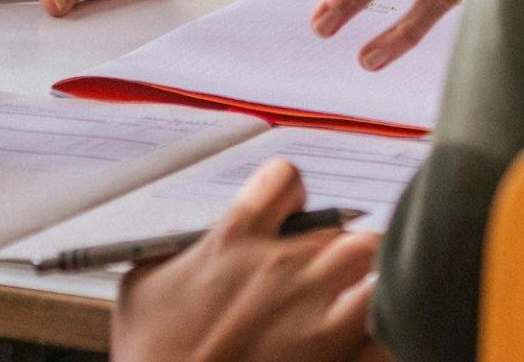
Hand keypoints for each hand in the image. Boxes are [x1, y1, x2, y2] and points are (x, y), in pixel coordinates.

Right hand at [115, 158, 378, 361]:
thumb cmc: (149, 356)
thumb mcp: (141, 289)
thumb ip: (175, 254)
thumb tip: (188, 245)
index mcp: (235, 239)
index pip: (284, 178)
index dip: (287, 192)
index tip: (284, 211)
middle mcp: (281, 267)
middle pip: (342, 227)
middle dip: (336, 247)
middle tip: (321, 272)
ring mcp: (315, 315)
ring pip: (374, 263)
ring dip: (365, 280)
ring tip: (350, 301)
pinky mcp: (336, 358)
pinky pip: (381, 330)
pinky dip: (377, 332)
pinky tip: (361, 341)